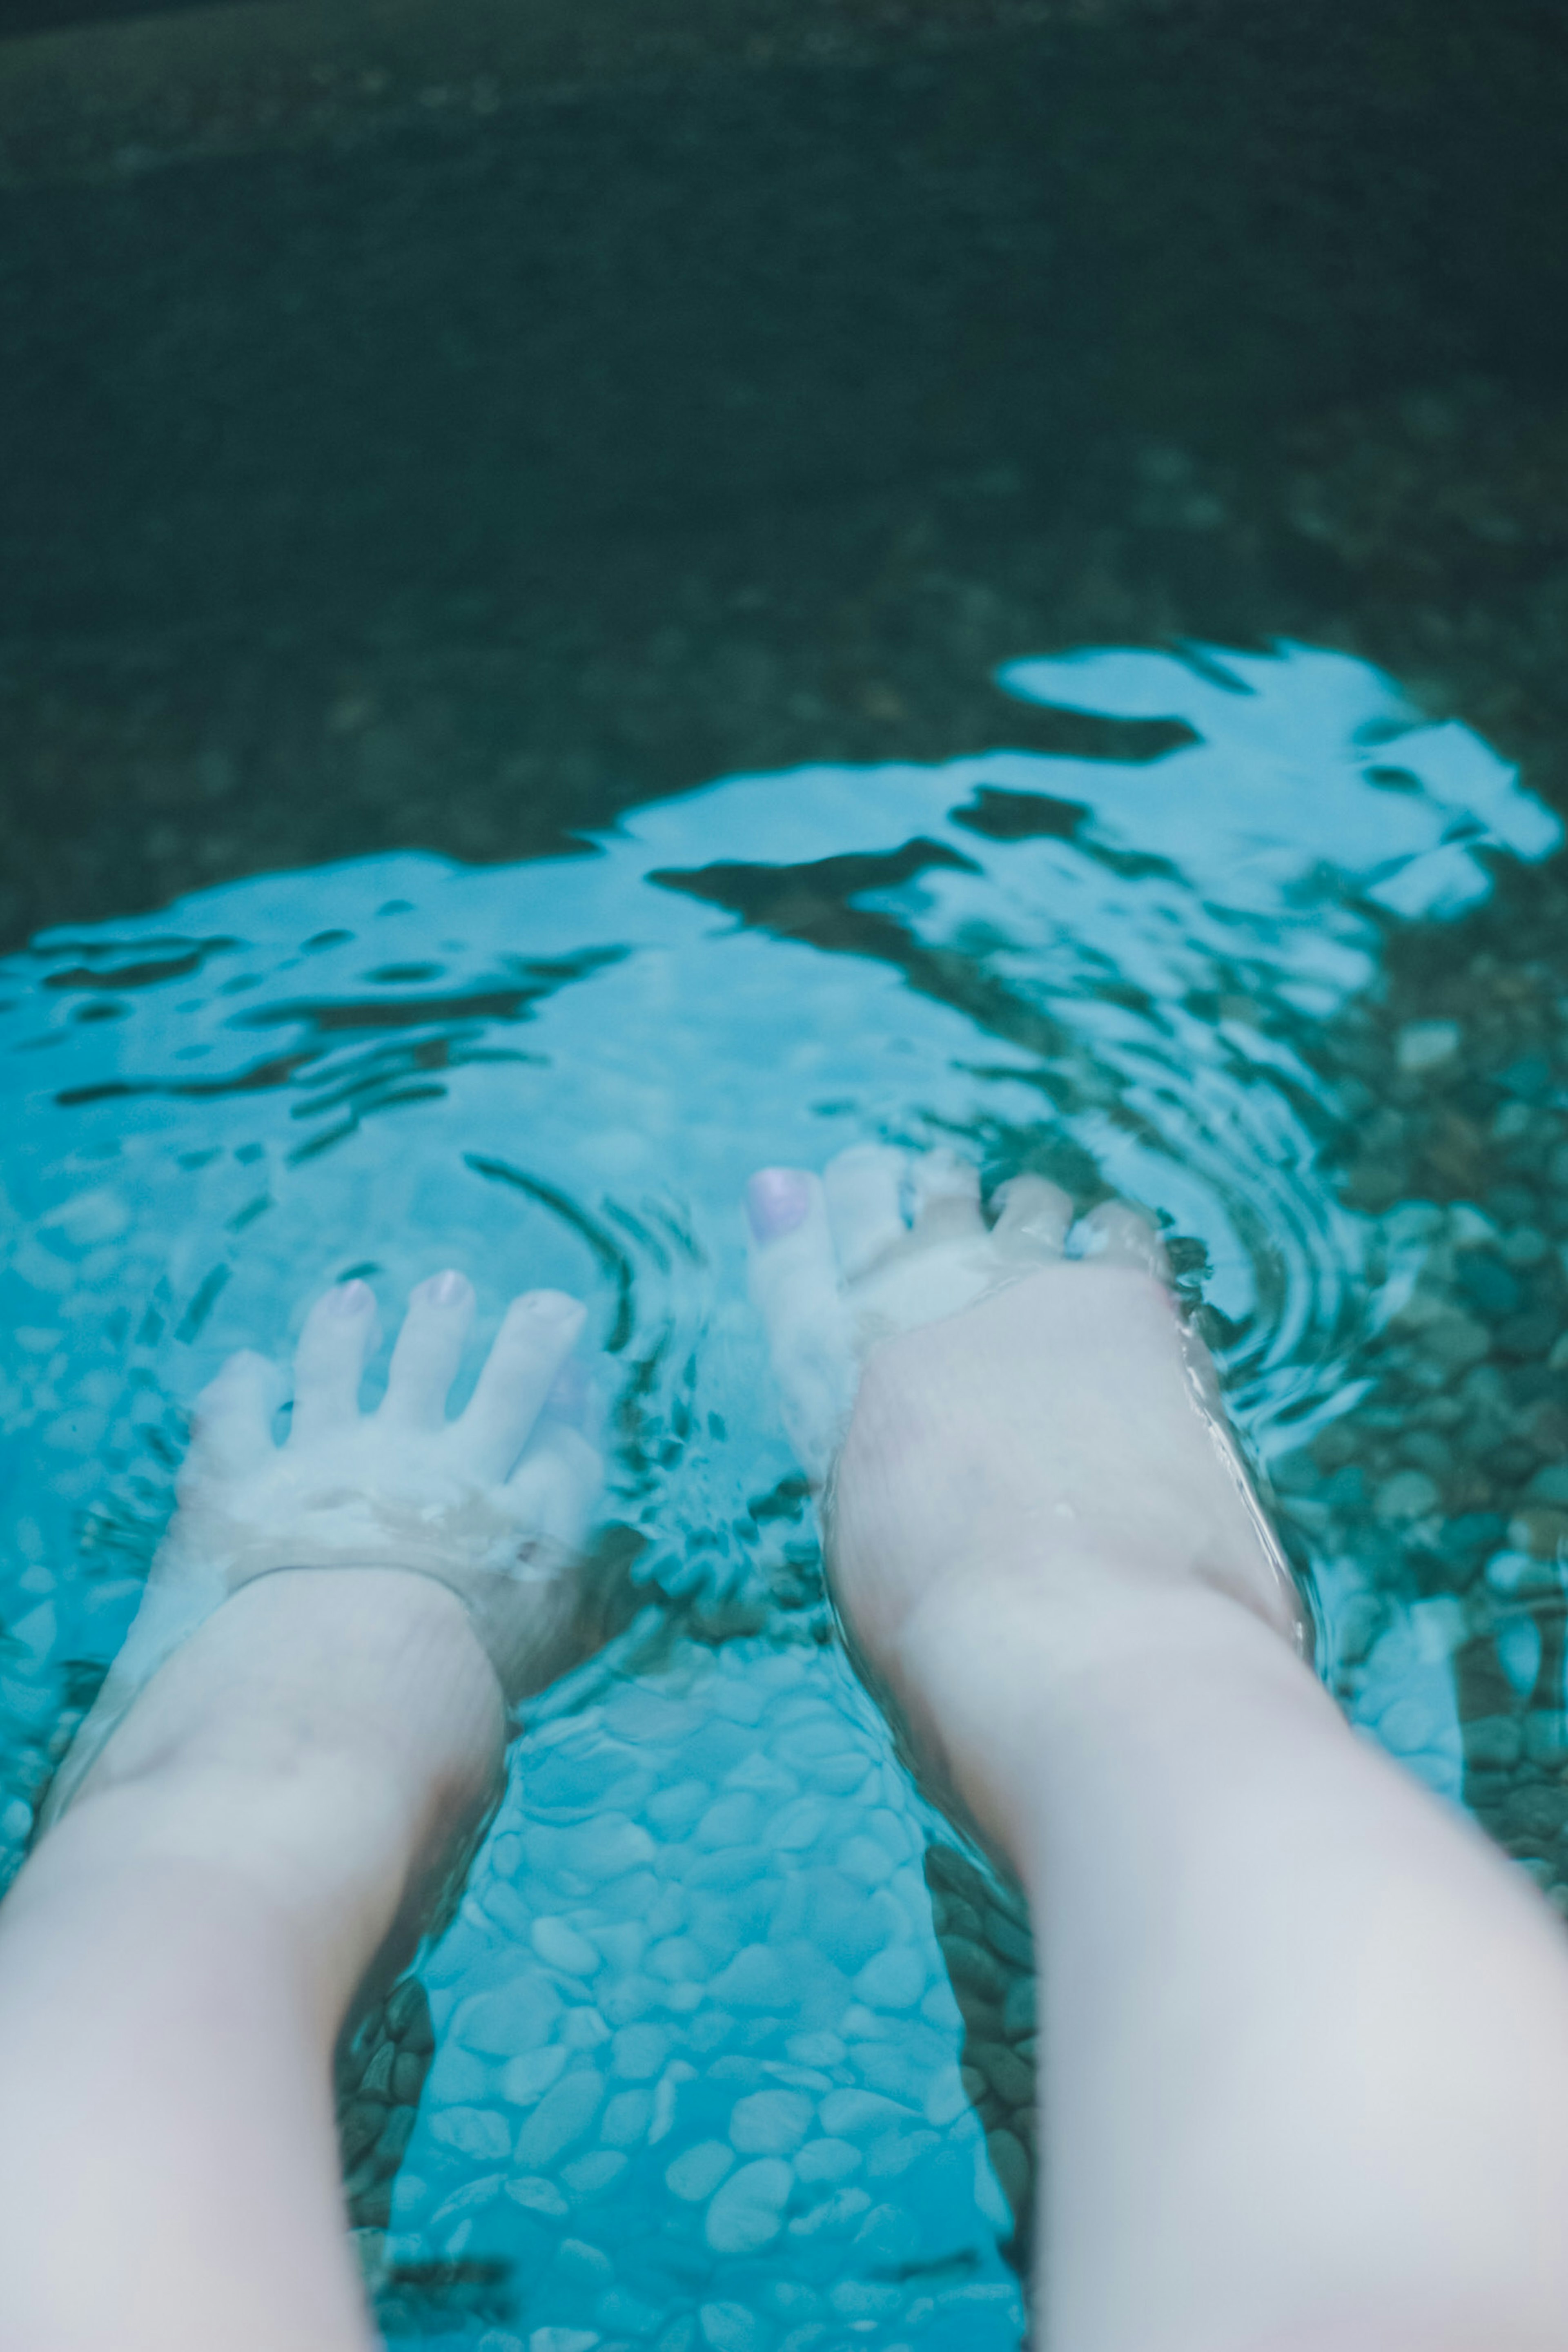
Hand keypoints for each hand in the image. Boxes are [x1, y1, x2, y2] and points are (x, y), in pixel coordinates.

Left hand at [159, 1271, 602, 1697]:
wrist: (340, 1683)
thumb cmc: (457, 1677)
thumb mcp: (550, 1618)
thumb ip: (584, 1549)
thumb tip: (617, 1505)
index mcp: (496, 1493)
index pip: (535, 1404)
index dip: (546, 1352)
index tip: (555, 1314)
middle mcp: (417, 1458)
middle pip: (436, 1366)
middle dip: (448, 1322)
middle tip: (450, 1285)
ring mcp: (327, 1460)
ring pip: (339, 1368)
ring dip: (346, 1330)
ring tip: (351, 1297)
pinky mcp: (243, 1484)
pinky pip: (235, 1418)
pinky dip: (239, 1389)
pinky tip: (246, 1369)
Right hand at [746, 1147, 1300, 1709]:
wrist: (1076, 1630)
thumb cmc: (965, 1637)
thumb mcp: (879, 1560)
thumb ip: (888, 1491)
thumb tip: (925, 1479)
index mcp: (830, 1380)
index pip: (793, 1270)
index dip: (793, 1223)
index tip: (794, 1188)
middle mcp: (911, 1310)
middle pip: (895, 1207)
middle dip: (906, 1191)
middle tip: (921, 1179)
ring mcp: (1017, 1284)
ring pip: (1014, 1205)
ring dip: (1017, 1210)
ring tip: (1028, 1212)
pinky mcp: (1122, 1295)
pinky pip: (1114, 1230)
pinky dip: (1107, 1234)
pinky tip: (1114, 1244)